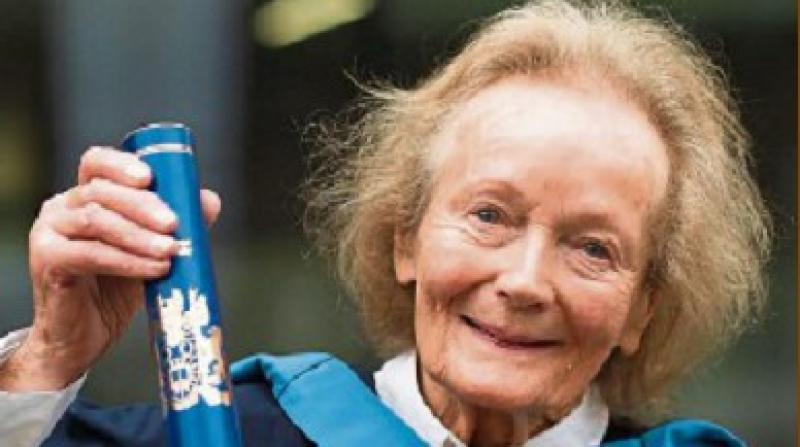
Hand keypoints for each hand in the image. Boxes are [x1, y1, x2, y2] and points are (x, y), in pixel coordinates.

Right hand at [0, 146, 221, 390]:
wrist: (85, 336)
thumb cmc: (116, 289)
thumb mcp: (151, 251)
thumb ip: (177, 224)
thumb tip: (209, 199)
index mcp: (85, 195)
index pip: (97, 163)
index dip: (123, 165)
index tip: (151, 177)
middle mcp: (61, 207)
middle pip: (101, 191)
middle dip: (143, 206)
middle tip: (175, 224)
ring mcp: (49, 232)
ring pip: (96, 220)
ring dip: (139, 235)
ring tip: (171, 250)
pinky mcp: (47, 260)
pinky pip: (90, 254)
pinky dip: (127, 260)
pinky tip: (155, 269)